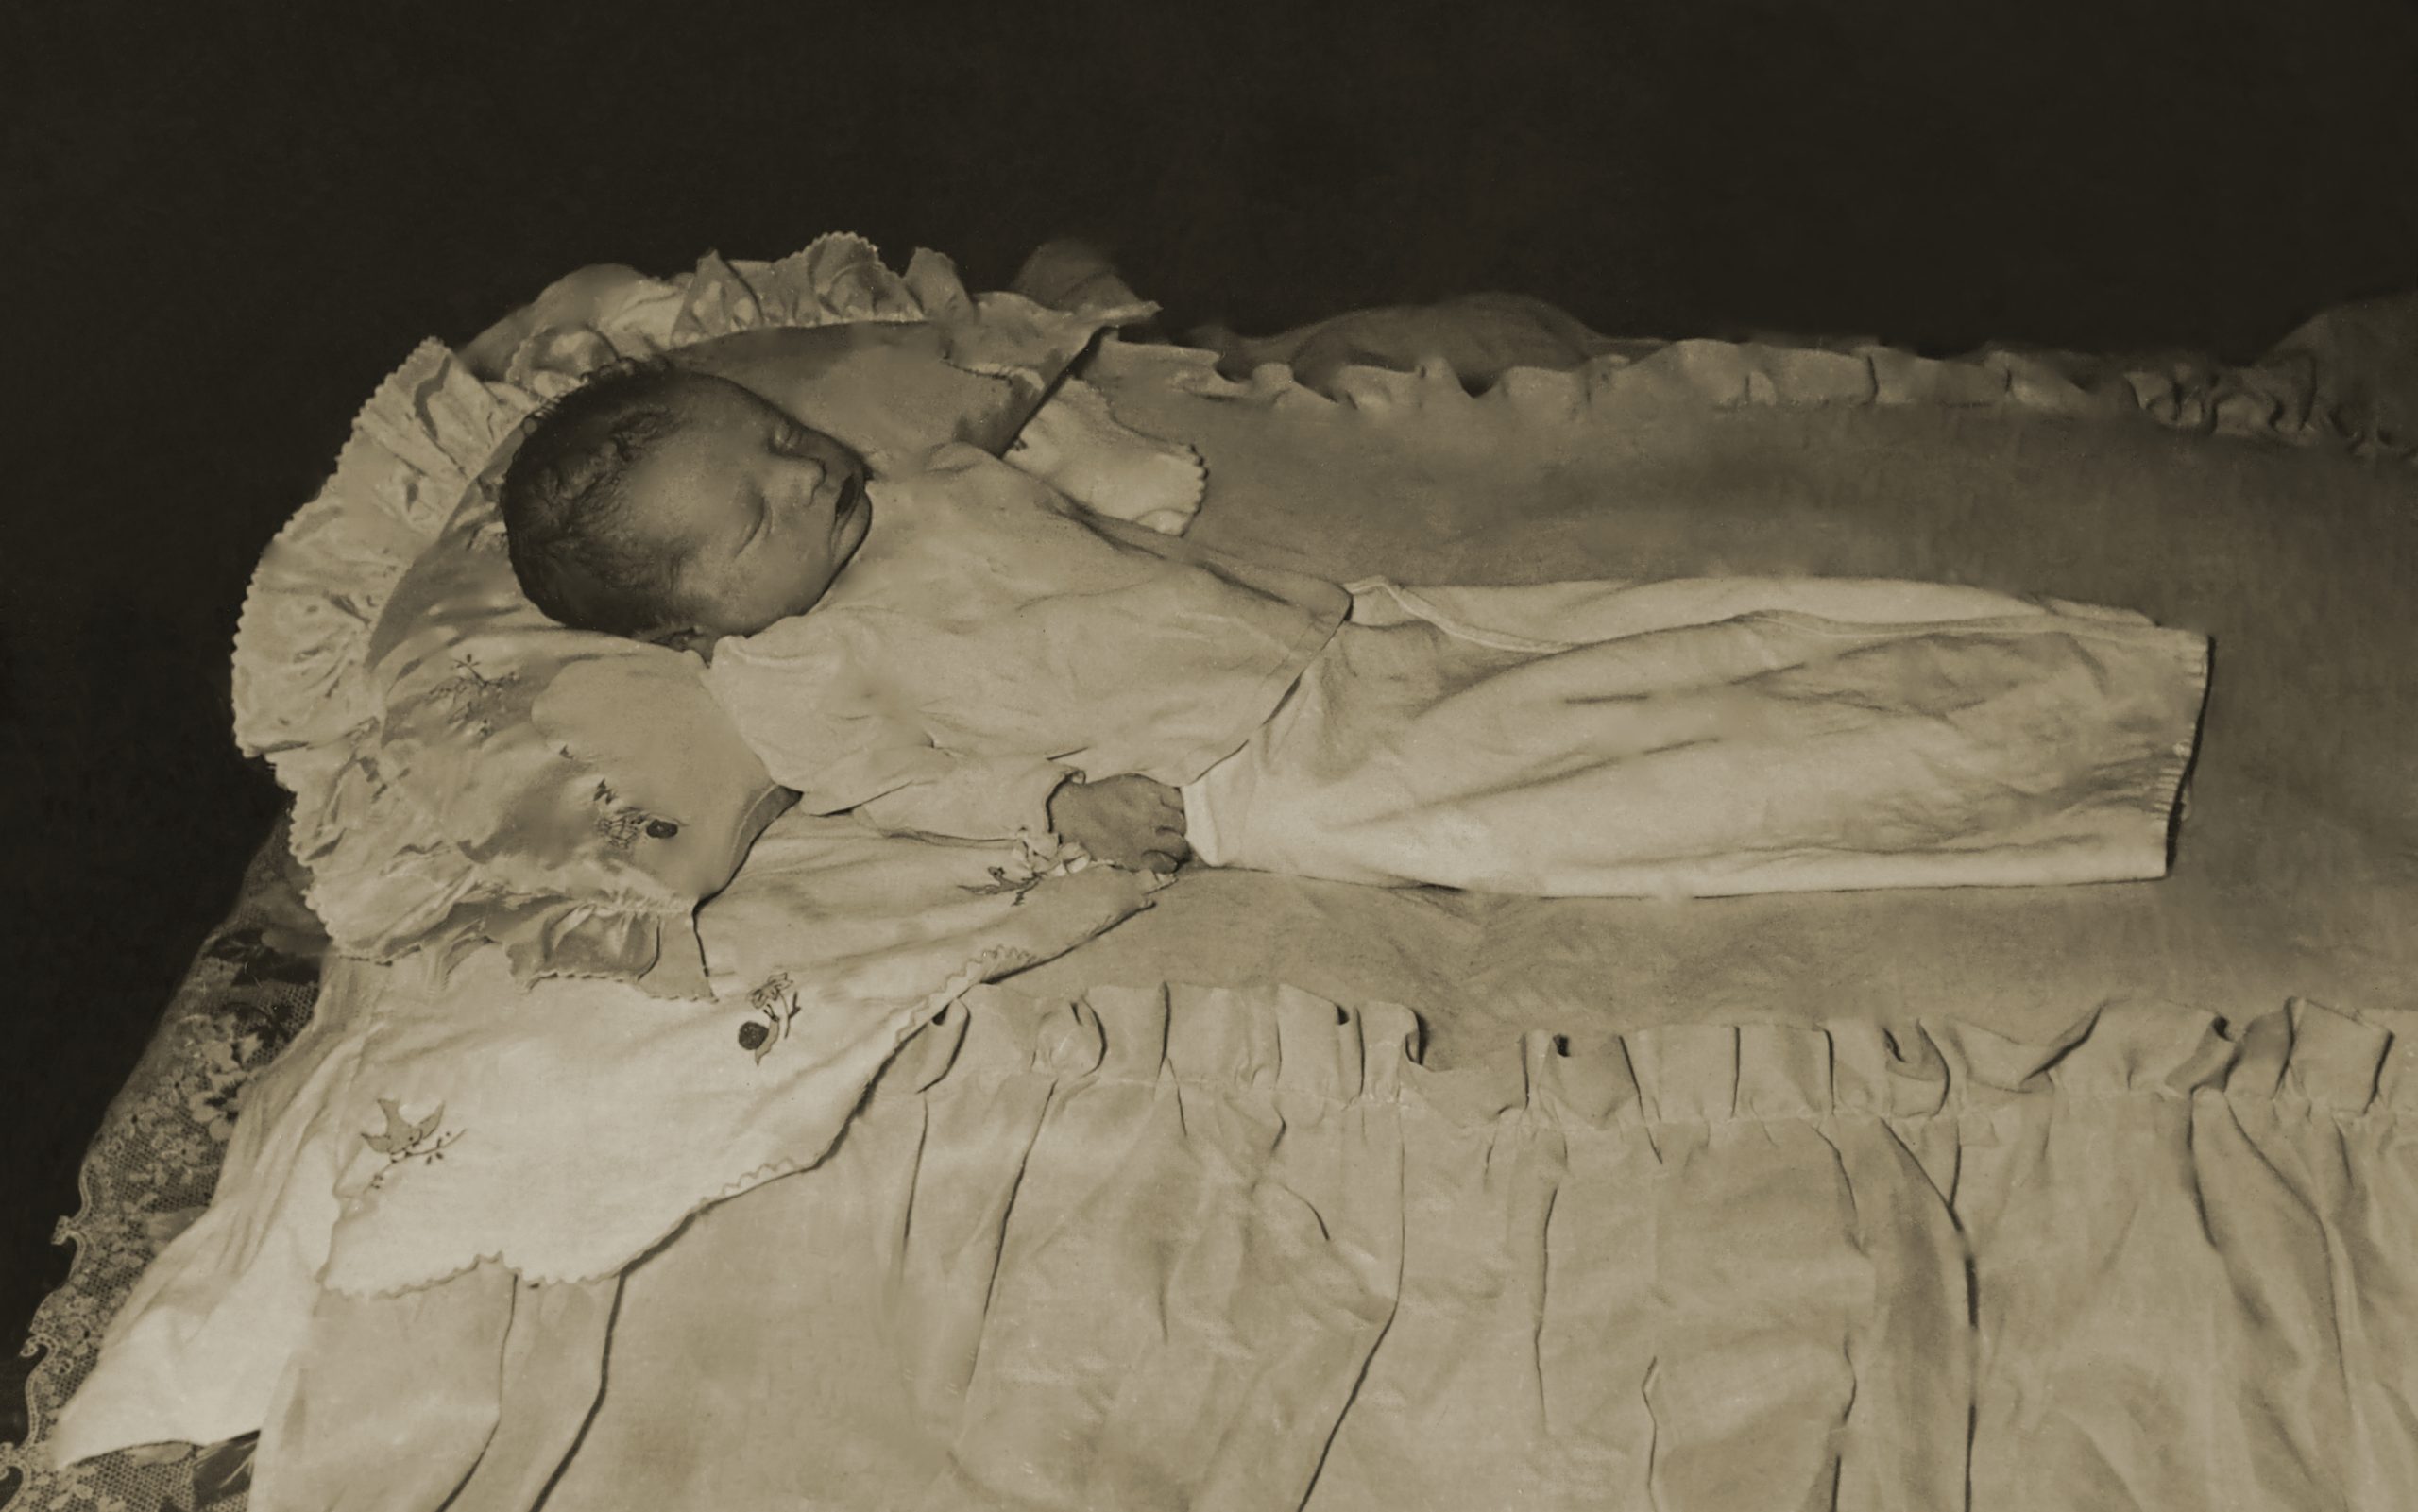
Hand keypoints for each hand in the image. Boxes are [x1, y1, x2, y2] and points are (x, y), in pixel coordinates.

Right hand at [1046, 774, 1190, 873]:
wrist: (1075, 816)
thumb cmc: (1101, 797)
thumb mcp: (1130, 782)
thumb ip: (1153, 790)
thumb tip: (1175, 802)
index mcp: (1148, 792)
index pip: (1180, 801)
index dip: (1177, 808)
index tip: (1171, 812)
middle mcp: (1150, 814)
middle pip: (1181, 824)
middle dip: (1178, 828)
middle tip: (1172, 830)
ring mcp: (1144, 838)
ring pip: (1178, 846)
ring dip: (1178, 847)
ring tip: (1173, 847)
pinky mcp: (1136, 858)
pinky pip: (1164, 865)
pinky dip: (1168, 863)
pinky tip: (1164, 859)